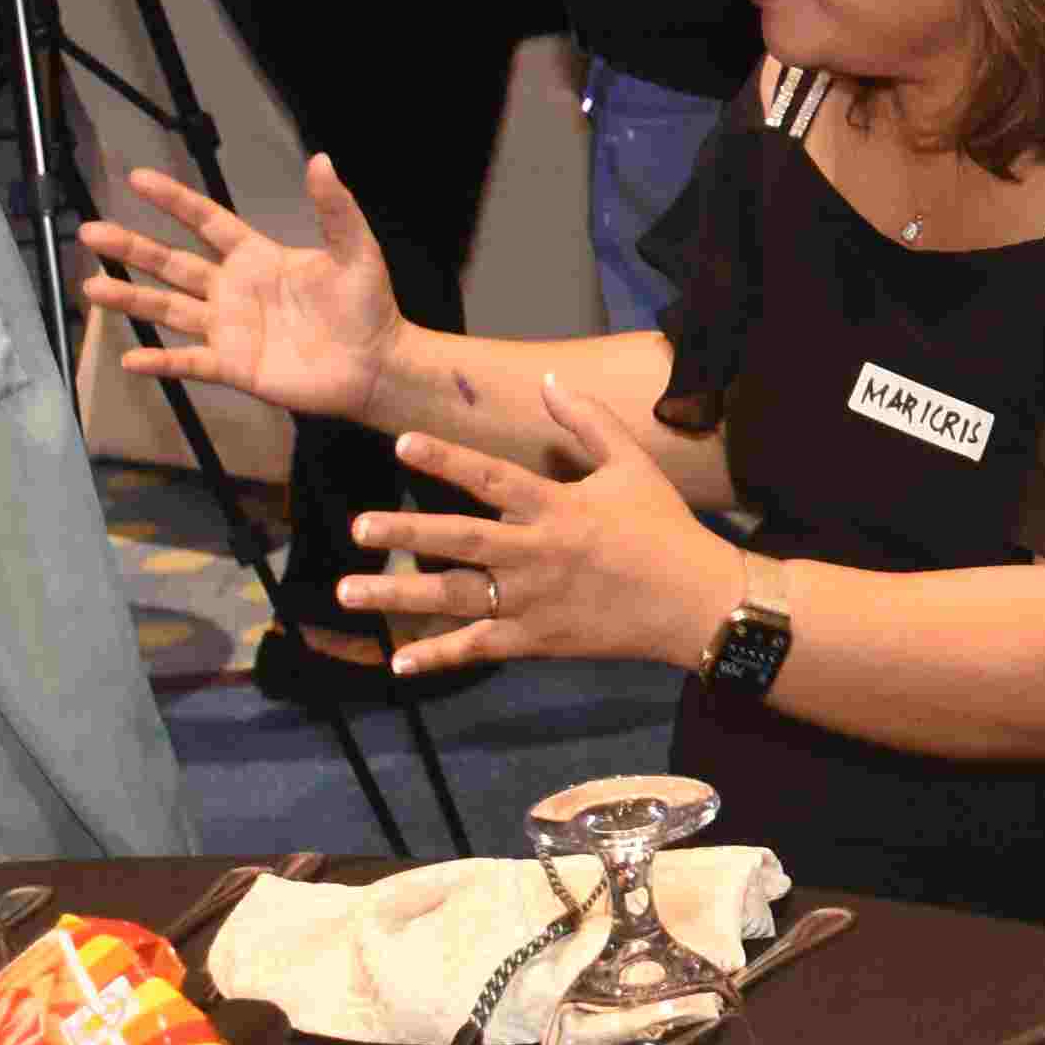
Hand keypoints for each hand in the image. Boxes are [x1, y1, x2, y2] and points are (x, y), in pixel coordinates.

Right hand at [79, 157, 399, 420]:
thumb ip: (334, 208)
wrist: (376, 364)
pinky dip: (160, 361)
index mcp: (256, 257)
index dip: (173, 201)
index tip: (136, 178)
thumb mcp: (355, 250)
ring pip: (168, 309)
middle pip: (171, 263)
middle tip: (90, 231)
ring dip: (130, 300)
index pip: (206, 221)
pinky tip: (130, 359)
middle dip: (130, 248)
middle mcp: (233, 289)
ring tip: (91, 288)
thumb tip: (321, 159)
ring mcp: (229, 328)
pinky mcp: (233, 365)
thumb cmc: (367, 306)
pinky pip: (189, 361)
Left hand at [346, 378, 732, 677]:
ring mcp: (534, 601)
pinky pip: (480, 647)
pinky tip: (398, 662)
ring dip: (400, 596)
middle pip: (462, 541)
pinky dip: (439, 656)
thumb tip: (549, 382)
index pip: (492, 477)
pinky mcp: (538, 639)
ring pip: (457, 597)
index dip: (446, 458)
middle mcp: (537, 554)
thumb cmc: (664, 529)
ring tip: (347, 592)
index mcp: (558, 507)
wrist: (697, 602)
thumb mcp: (633, 466)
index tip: (402, 442)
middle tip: (358, 528)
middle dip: (407, 534)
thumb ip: (588, 422)